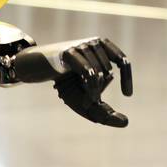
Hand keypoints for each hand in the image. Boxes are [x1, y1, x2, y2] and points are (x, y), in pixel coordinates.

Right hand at [13, 36, 133, 126]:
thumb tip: (125, 122)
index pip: (122, 60)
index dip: (126, 78)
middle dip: (100, 90)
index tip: (127, 95)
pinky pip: (90, 73)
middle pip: (108, 72)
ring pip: (100, 74)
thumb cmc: (66, 83)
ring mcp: (82, 46)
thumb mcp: (87, 100)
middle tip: (87, 97)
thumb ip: (106, 113)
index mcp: (102, 48)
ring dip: (94, 92)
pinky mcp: (71, 52)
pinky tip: (88, 100)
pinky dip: (92, 90)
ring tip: (83, 97)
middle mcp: (94, 43)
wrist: (38, 69)